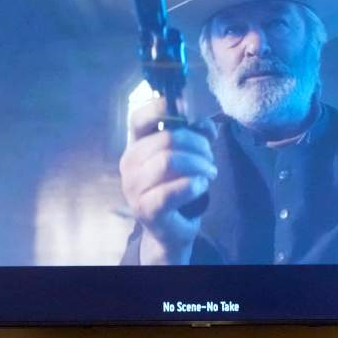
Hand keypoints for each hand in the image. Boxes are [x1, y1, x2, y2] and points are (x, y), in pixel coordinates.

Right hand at [119, 97, 216, 264]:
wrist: (172, 229)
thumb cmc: (178, 187)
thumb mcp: (185, 155)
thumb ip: (192, 134)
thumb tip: (204, 123)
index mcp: (135, 145)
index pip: (139, 117)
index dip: (164, 108)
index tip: (189, 111)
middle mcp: (128, 164)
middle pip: (166, 139)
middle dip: (197, 145)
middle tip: (209, 158)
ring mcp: (133, 188)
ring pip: (169, 162)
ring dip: (198, 165)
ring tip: (208, 173)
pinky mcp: (145, 210)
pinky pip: (172, 191)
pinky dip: (193, 185)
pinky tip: (200, 187)